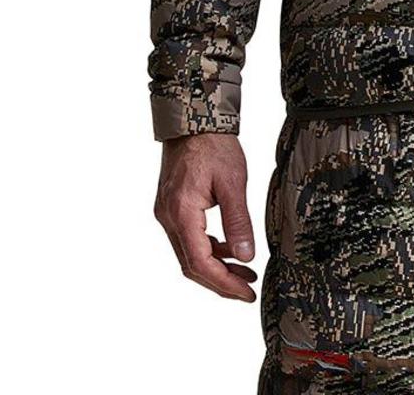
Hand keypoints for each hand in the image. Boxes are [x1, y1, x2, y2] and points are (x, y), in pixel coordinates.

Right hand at [154, 132, 257, 301]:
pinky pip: (188, 238)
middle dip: (220, 281)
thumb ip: (238, 221)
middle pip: (191, 265)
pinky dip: (209, 249)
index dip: (224, 283)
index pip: (200, 263)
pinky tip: (229, 249)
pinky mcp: (172, 208)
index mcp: (181, 213)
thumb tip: (246, 256)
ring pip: (188, 253)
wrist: (193, 120)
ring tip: (245, 272)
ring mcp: (167, 213)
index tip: (246, 293)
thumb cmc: (213, 145)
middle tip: (247, 290)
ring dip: (215, 266)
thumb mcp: (234, 182)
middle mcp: (168, 218)